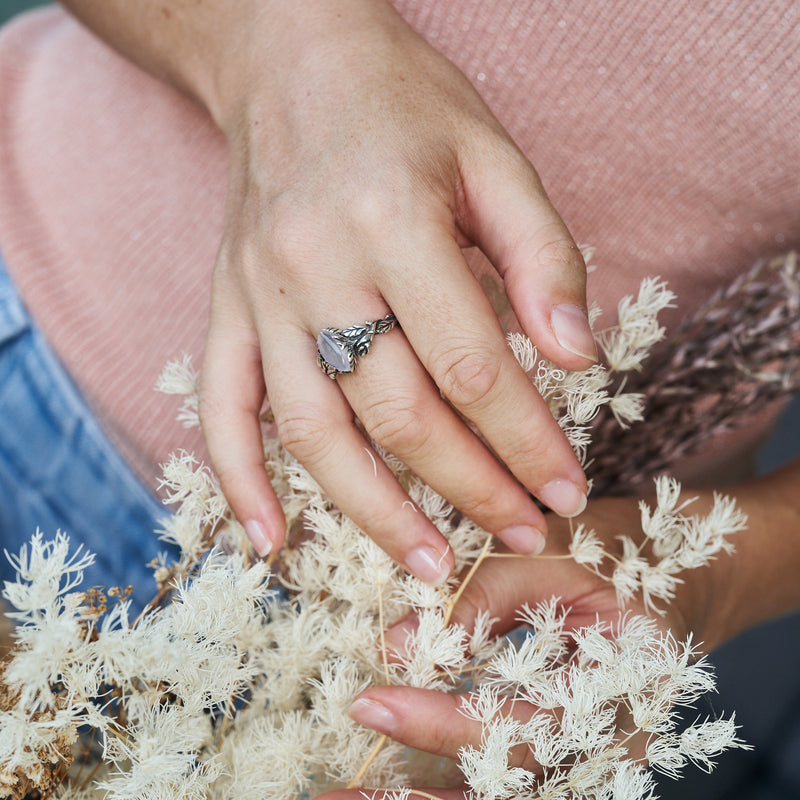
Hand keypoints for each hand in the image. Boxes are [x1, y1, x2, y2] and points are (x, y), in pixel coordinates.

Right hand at [197, 0, 595, 579]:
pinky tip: (270, 541)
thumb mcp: (494, 157)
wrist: (290, 65)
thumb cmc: (404, 108)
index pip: (470, 362)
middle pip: (396, 410)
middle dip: (469, 486)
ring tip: (428, 566)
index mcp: (392, 222)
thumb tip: (575, 359)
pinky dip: (238, 480)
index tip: (566, 486)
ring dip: (371, 510)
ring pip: (312, 429)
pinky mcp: (224, 309)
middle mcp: (315, 267)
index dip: (526, 438)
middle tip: (523, 533)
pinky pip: (221, 405)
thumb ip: (541, 257)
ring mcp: (259, 295)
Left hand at [318, 497, 697, 798]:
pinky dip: (448, 784)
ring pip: (502, 798)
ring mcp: (586, 757)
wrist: (683, 573)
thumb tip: (397, 644)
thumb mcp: (557, 555)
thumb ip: (483, 597)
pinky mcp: (562, 751)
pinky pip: (504, 782)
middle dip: (418, 794)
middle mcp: (608, 747)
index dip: (442, 723)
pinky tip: (395, 784)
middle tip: (335, 794)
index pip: (521, 733)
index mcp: (621, 696)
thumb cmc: (624, 553)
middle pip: (507, 792)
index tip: (371, 704)